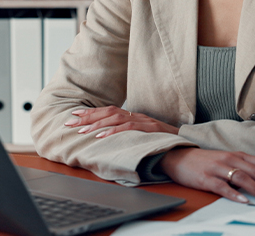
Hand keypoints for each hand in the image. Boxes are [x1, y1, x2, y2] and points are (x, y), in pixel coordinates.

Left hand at [64, 106, 178, 136]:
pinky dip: (112, 131)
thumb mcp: (143, 136)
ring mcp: (143, 120)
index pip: (108, 111)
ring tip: (81, 130)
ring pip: (115, 118)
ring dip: (96, 124)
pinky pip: (127, 127)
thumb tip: (110, 139)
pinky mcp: (148, 128)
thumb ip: (129, 134)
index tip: (75, 115)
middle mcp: (136, 115)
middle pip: (108, 111)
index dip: (91, 112)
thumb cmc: (163, 142)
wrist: (184, 144)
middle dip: (87, 116)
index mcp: (134, 116)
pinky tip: (100, 136)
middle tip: (70, 122)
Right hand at [159, 147, 254, 203]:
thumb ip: (244, 168)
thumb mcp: (227, 161)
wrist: (178, 157)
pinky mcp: (206, 178)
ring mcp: (218, 168)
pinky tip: (243, 201)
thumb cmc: (205, 161)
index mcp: (237, 155)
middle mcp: (230, 159)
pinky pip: (222, 186)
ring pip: (243, 178)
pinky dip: (234, 194)